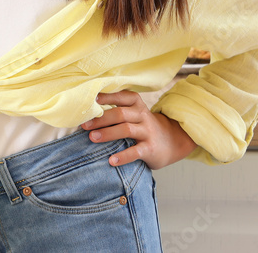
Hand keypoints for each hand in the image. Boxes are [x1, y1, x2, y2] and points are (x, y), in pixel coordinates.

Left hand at [81, 90, 197, 169]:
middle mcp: (143, 116)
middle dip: (101, 119)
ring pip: (126, 130)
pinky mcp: (150, 149)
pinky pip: (136, 151)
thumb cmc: (143, 127)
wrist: (172, 142)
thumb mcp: (134, 114)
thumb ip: (117, 111)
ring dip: (108, 133)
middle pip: (120, 114)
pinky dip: (123, 156)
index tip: (91, 100)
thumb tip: (88, 113)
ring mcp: (148, 132)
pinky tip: (111, 160)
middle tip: (85, 125)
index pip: (122, 96)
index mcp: (136, 105)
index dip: (106, 97)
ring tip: (92, 138)